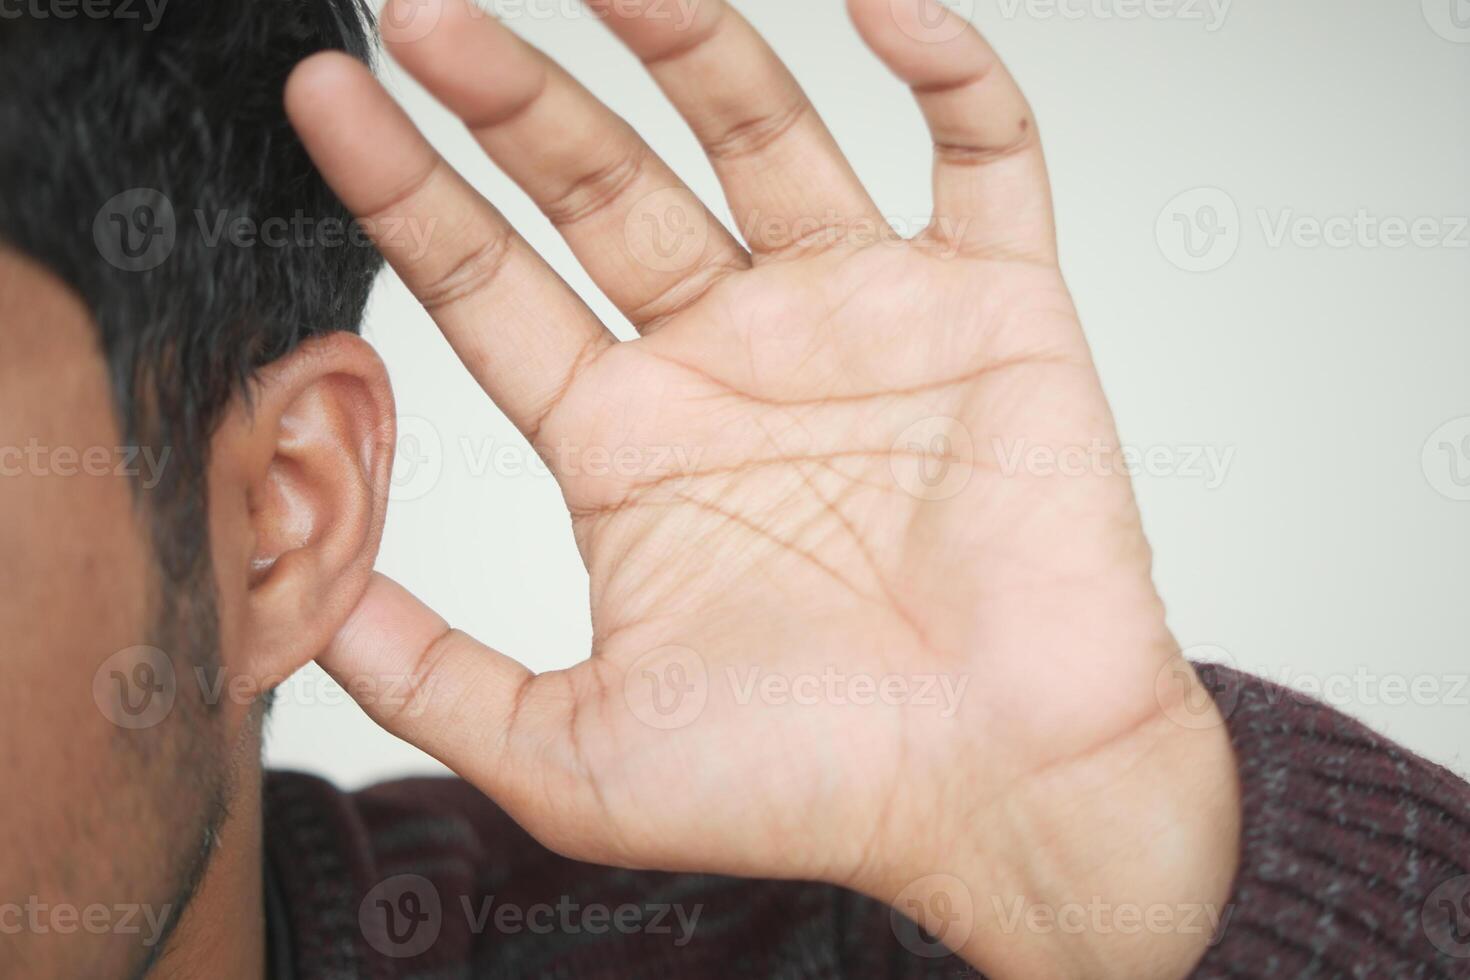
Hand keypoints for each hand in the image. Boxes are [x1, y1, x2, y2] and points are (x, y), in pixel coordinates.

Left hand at [287, 1, 1239, 975]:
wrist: (1007, 795)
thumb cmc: (814, 783)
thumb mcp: (573, 754)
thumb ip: (428, 674)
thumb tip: (308, 598)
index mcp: (632, 442)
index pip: (490, 286)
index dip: (406, 193)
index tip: (329, 102)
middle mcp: (734, 359)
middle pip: (601, 186)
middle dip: (513, 100)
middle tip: (428, 17)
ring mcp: (862, 319)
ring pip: (765, 135)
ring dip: (689, 45)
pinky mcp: (995, 307)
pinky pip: (981, 153)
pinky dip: (947, 68)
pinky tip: (884, 6)